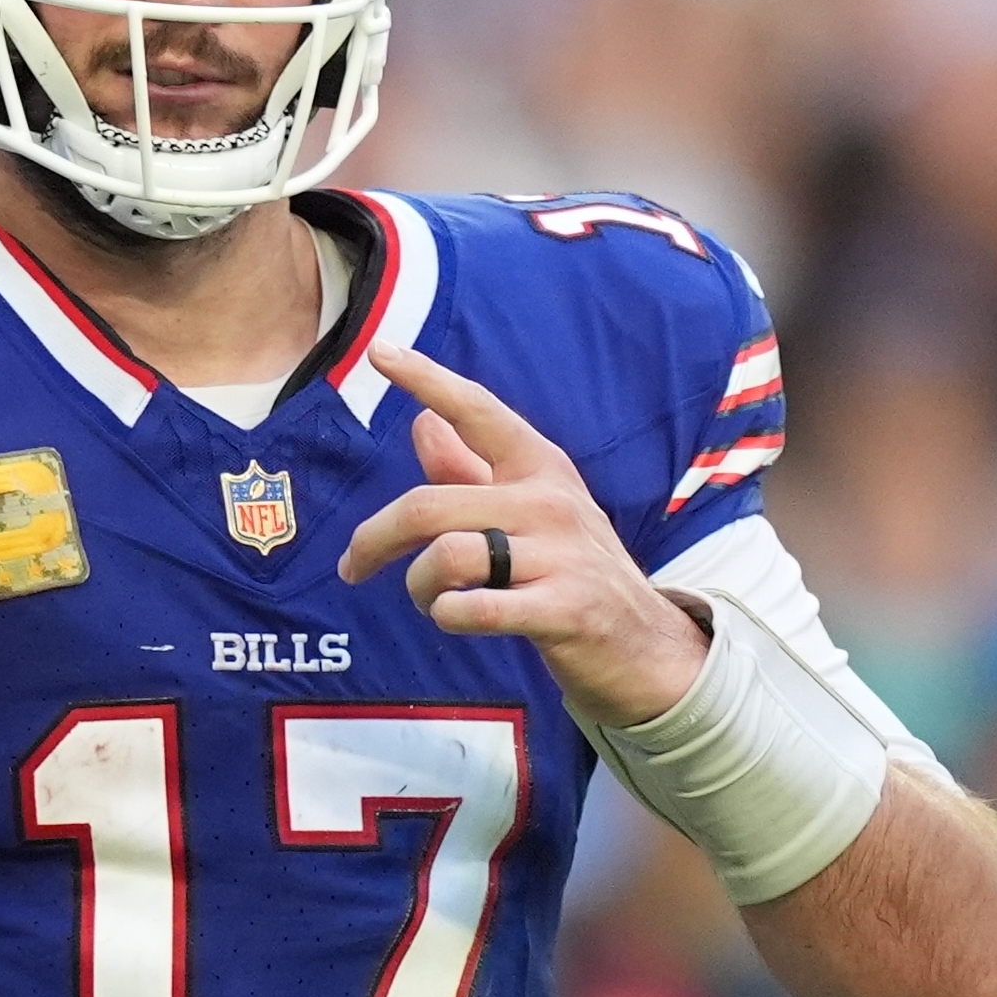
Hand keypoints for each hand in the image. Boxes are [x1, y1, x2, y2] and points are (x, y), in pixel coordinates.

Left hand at [337, 343, 708, 725]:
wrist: (644, 644)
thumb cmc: (571, 571)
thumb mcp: (530, 510)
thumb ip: (472, 470)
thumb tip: (422, 421)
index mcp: (539, 466)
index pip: (476, 410)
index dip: (427, 378)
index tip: (379, 351)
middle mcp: (550, 500)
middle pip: (429, 505)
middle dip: (374, 540)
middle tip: (353, 567)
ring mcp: (561, 555)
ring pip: (446, 556)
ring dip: (419, 586)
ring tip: (430, 599)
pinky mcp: (563, 609)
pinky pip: (473, 607)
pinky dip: (446, 615)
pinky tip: (454, 617)